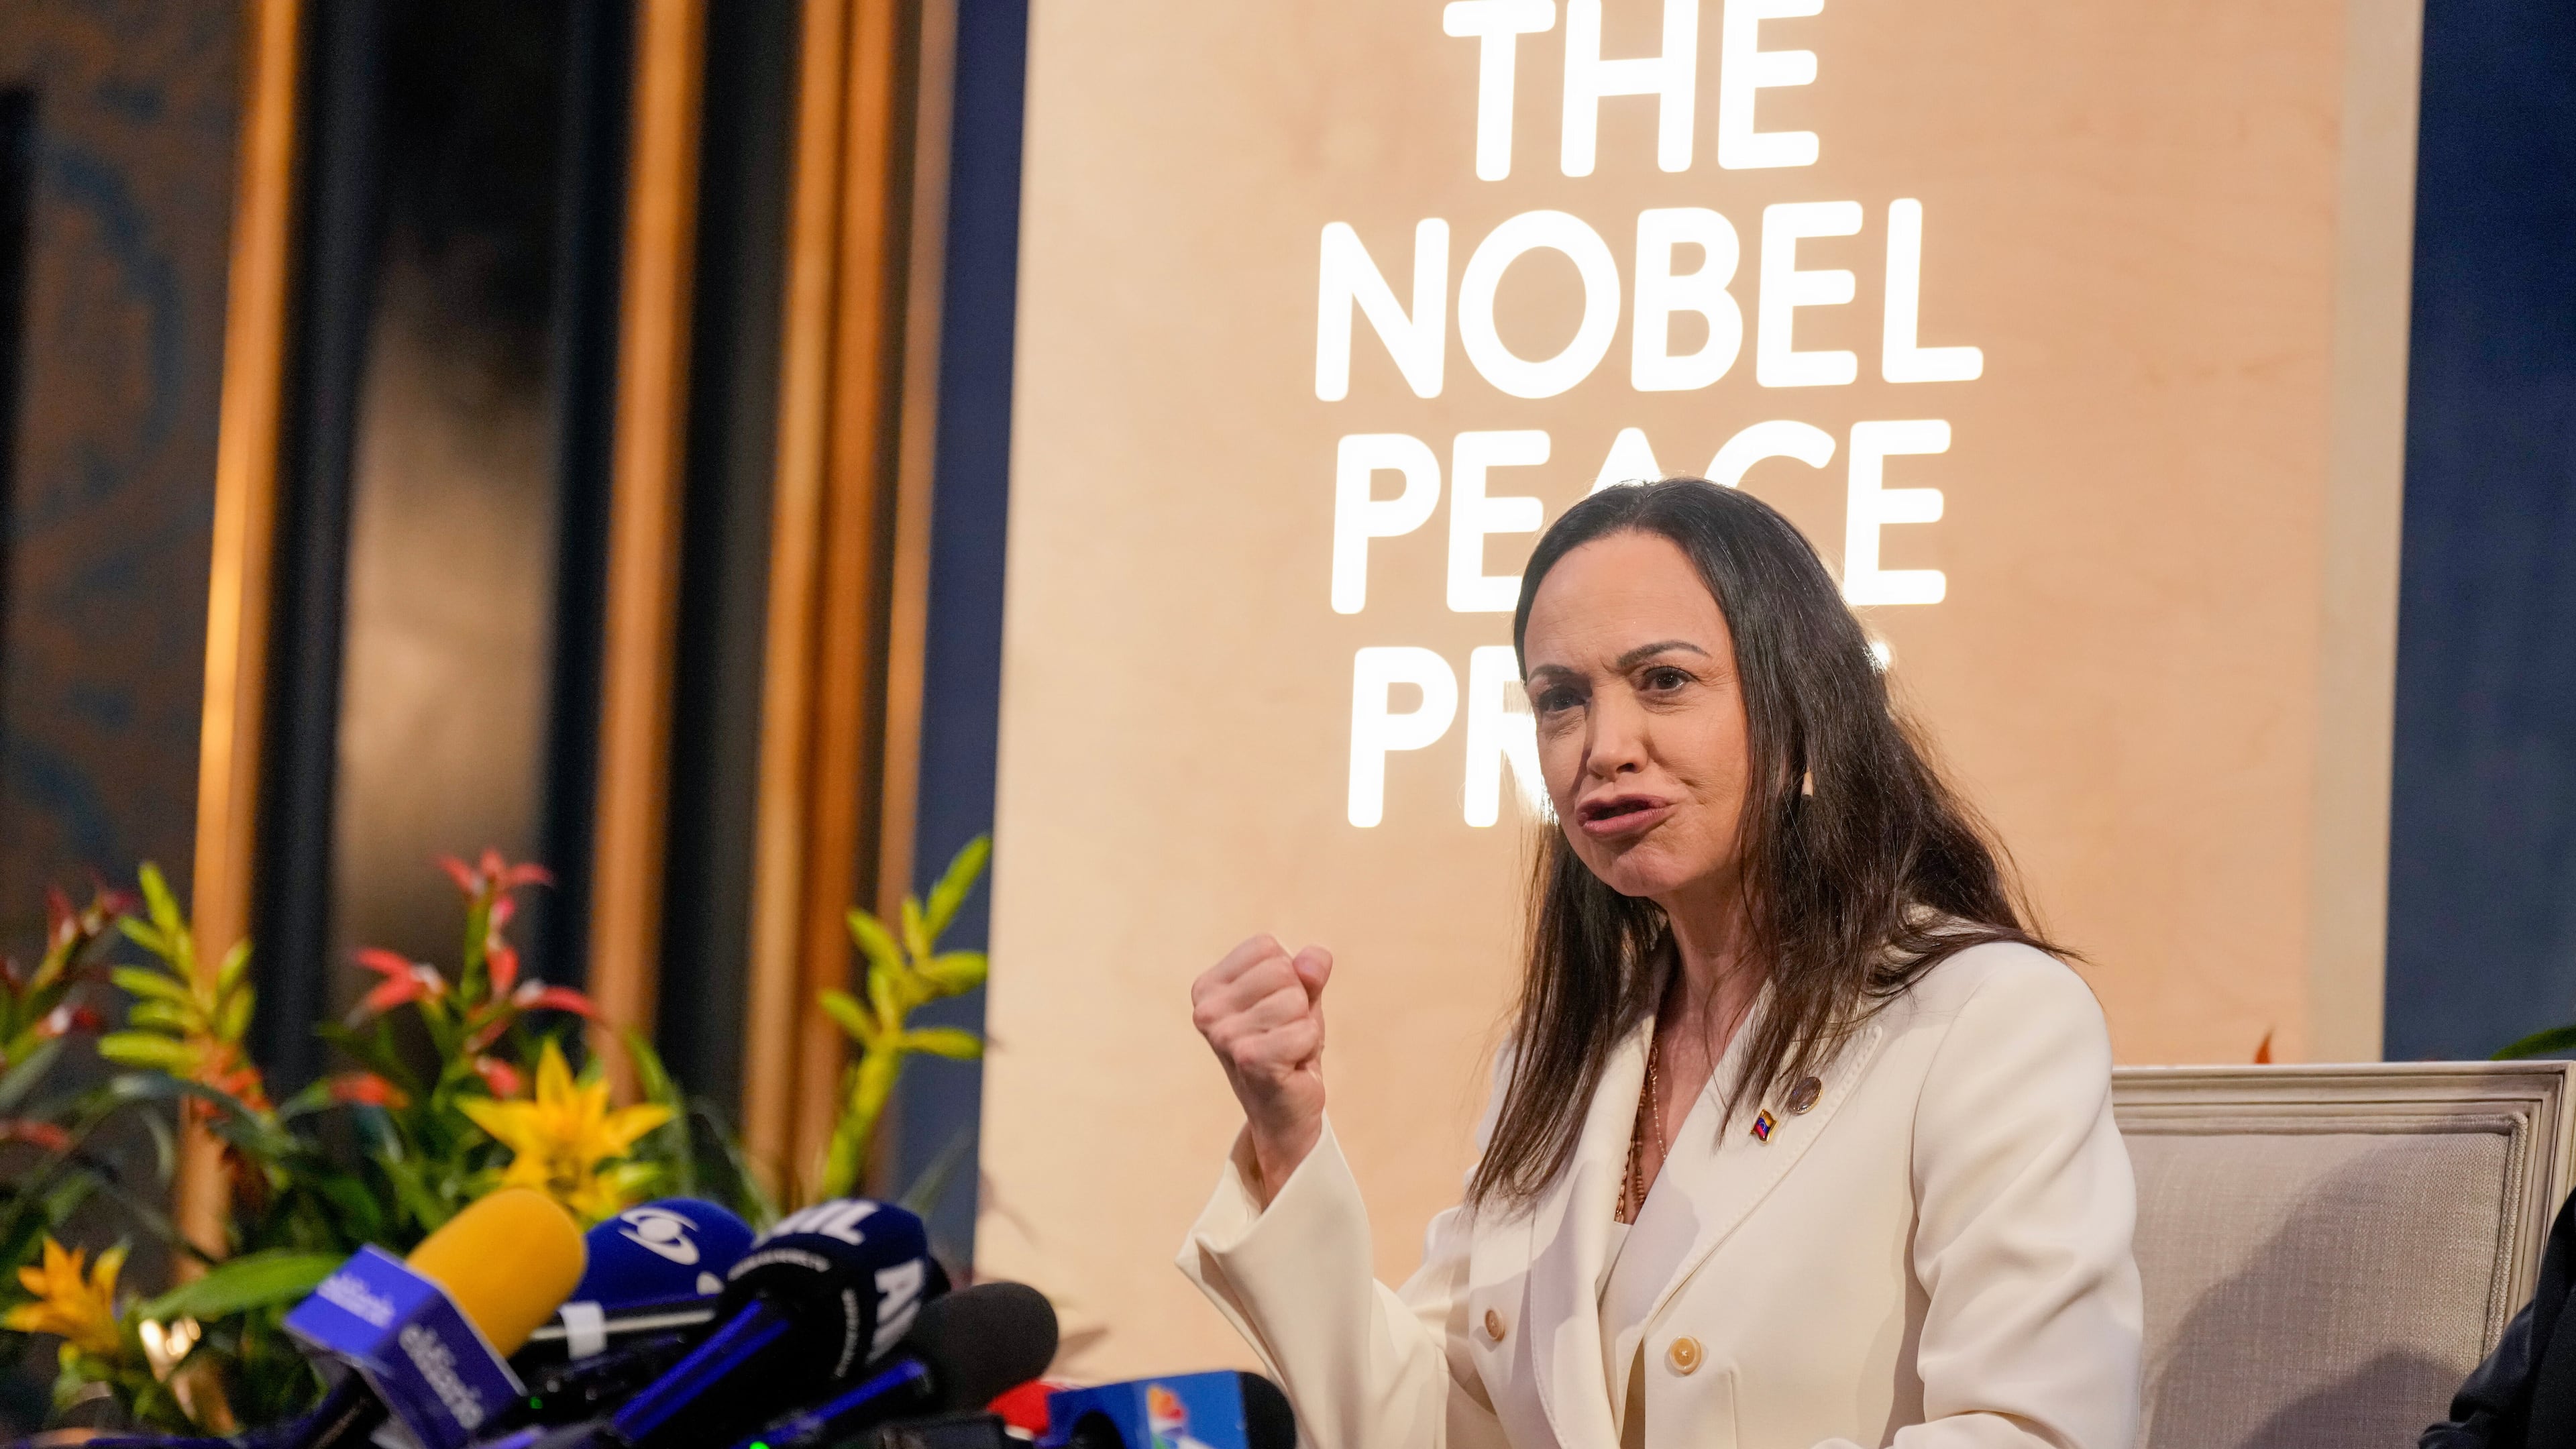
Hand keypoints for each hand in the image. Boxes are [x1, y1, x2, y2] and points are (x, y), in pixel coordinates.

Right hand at [1191, 934, 1332, 1202]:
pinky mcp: (1248, 1059)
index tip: (1276, 1008)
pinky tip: (1291, 1064)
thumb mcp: (1300, 997)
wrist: (1284, 1109)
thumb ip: (1309, 970)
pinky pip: (1304, 1030)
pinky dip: (1308, 1046)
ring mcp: (1223, 1035)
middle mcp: (1206, 1009)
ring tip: (1286, 1048)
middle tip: (1284, 1031)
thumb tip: (1313, 962)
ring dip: (1303, 1025)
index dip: (1287, 975)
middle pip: (1282, 970)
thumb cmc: (1287, 1044)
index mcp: (1208, 987)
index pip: (1266, 948)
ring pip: (1295, 1000)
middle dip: (1297, 1000)